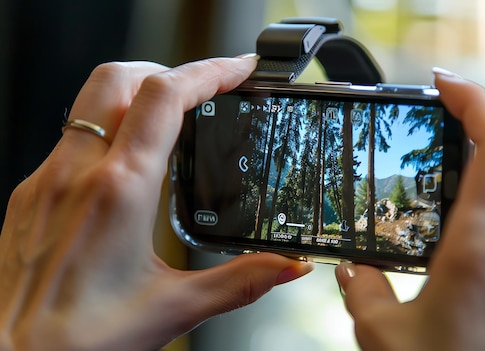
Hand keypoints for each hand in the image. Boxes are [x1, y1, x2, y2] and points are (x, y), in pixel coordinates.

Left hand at [0, 56, 312, 350]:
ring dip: (135, 95)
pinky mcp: (30, 193)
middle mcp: (76, 172)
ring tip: (172, 119)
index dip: (209, 71)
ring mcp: (46, 178)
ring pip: (90, 102)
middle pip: (120, 76)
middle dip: (167, 70)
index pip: (166, 97)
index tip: (238, 69)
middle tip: (202, 89)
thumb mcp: (174, 308)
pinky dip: (107, 130)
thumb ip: (241, 282)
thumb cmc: (76, 338)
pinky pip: (71, 138)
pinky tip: (126, 166)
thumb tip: (287, 268)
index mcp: (120, 191)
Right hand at [336, 68, 484, 350]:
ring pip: (484, 229)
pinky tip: (428, 281)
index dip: (474, 103)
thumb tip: (353, 272)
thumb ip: (363, 289)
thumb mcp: (380, 333)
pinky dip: (458, 255)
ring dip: (446, 222)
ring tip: (406, 240)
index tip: (444, 85)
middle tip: (407, 166)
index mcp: (479, 252)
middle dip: (444, 171)